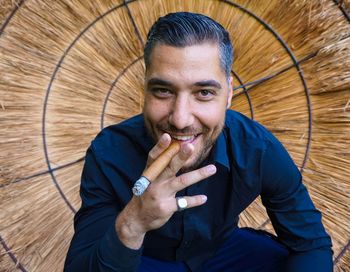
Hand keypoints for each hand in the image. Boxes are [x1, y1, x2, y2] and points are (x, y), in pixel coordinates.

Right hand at [115, 133, 215, 248]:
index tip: (167, 136)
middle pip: (169, 167)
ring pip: (181, 182)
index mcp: (149, 173)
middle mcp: (154, 182)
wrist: (137, 218)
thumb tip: (176, 148)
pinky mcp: (166, 207)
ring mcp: (160, 194)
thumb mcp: (149, 179)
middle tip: (190, 146)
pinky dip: (194, 200)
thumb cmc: (146, 193)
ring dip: (198, 175)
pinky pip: (183, 202)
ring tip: (212, 169)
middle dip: (180, 157)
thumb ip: (161, 166)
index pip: (153, 157)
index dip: (160, 147)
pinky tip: (204, 198)